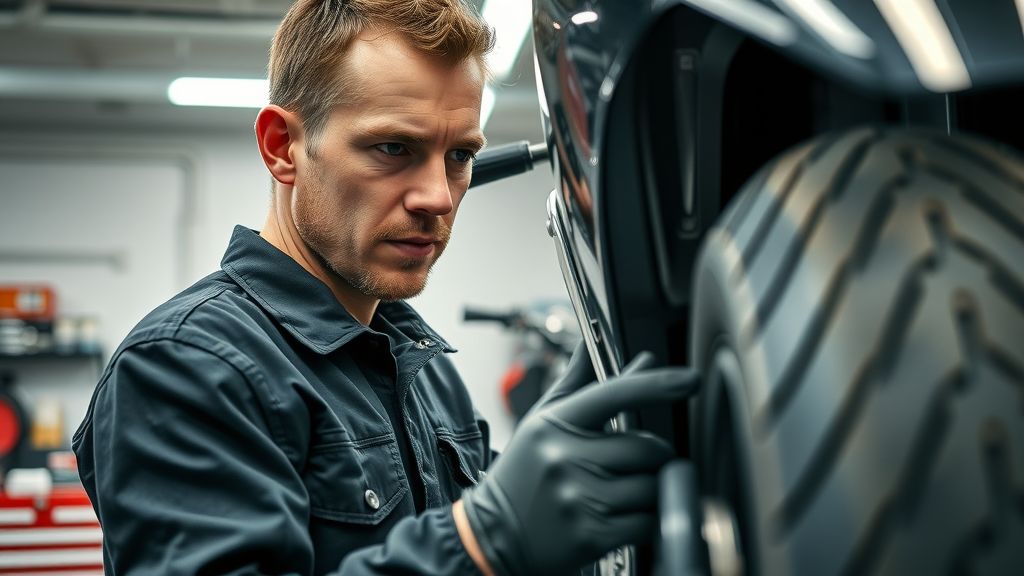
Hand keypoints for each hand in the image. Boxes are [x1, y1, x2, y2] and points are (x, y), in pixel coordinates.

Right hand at [460, 348, 700, 575]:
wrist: (492, 537)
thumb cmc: (522, 476)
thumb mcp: (540, 423)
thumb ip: (574, 382)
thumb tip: (591, 342)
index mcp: (554, 425)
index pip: (614, 395)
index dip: (656, 384)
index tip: (688, 380)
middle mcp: (564, 459)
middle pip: (646, 447)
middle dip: (654, 455)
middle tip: (635, 463)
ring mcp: (578, 498)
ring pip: (651, 486)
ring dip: (650, 490)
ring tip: (621, 493)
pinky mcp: (591, 536)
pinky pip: (647, 522)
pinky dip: (646, 520)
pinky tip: (621, 517)